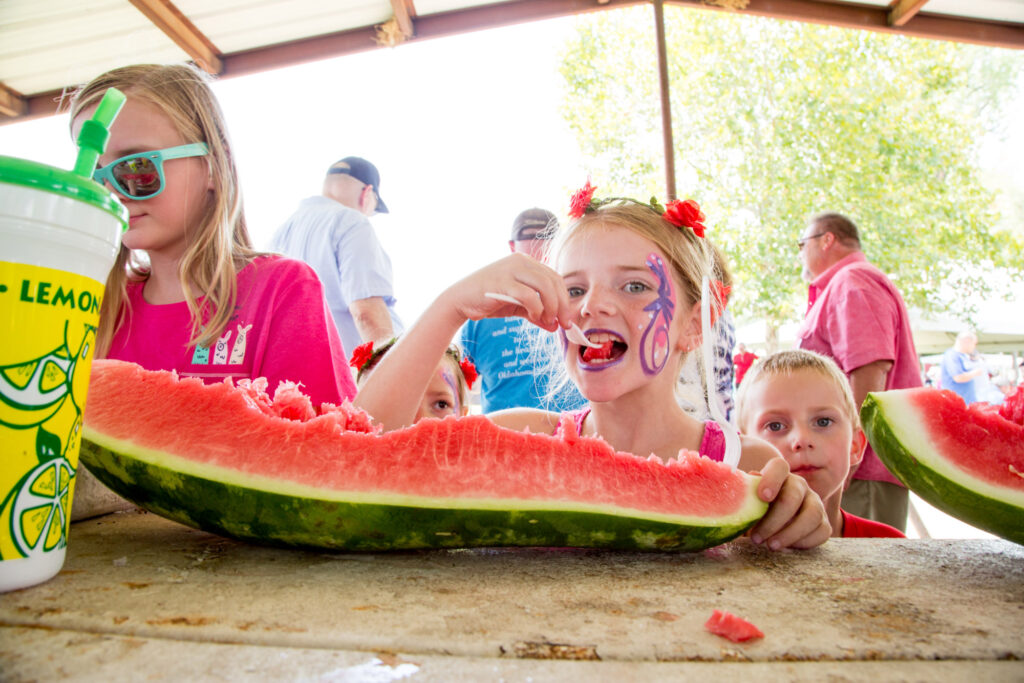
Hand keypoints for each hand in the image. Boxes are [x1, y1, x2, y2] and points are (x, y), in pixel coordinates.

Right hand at [443, 253, 571, 331]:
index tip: (566, 320)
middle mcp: (521, 261)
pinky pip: (528, 295)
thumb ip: (536, 313)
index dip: (564, 299)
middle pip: (554, 281)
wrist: (459, 300)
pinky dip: (536, 308)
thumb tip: (555, 326)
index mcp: (526, 263)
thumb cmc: (488, 301)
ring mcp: (511, 269)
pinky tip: (534, 316)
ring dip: (551, 307)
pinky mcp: (502, 281)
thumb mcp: (517, 306)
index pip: (555, 278)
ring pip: (545, 286)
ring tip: (547, 321)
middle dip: (562, 305)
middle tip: (564, 324)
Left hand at [748, 457, 830, 549]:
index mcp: (779, 475)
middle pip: (793, 497)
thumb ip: (745, 495)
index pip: (779, 466)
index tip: (762, 497)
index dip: (772, 479)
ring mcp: (815, 503)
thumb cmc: (757, 510)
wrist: (774, 525)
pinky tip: (787, 548)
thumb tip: (740, 490)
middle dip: (774, 520)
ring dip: (790, 534)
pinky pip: (822, 531)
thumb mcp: (749, 502)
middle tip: (757, 537)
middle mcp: (800, 486)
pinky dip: (804, 542)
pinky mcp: (824, 522)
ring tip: (771, 545)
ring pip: (812, 515)